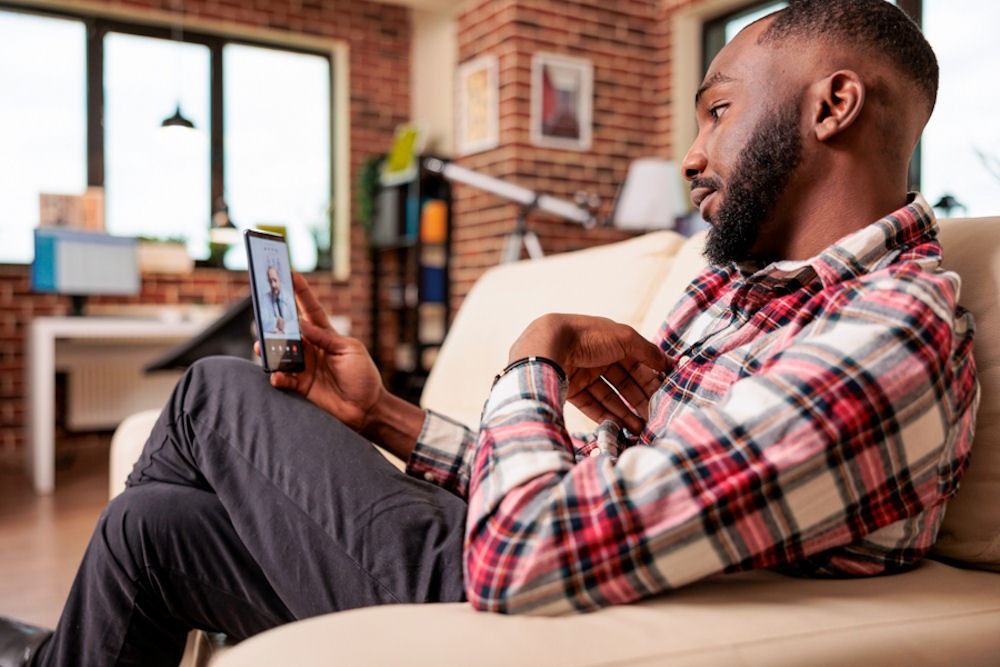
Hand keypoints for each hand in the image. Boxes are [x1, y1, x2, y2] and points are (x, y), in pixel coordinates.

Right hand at [264, 272, 385, 432]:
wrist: (366, 408)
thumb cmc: (363, 375)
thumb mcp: (349, 350)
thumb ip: (325, 338)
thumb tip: (301, 325)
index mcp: (326, 334)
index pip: (309, 308)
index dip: (300, 291)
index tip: (290, 273)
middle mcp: (311, 347)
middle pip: (287, 329)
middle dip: (274, 320)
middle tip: (263, 312)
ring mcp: (304, 366)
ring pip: (279, 352)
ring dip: (269, 349)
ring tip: (263, 346)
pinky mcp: (300, 385)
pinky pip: (283, 378)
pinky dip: (278, 376)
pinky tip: (278, 376)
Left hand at [508, 314, 669, 433]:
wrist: (548, 345)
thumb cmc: (589, 336)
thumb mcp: (625, 339)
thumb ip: (648, 351)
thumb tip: (670, 363)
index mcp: (612, 342)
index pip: (637, 363)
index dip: (651, 379)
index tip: (665, 396)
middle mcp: (598, 357)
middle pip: (624, 382)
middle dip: (640, 400)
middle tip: (654, 418)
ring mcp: (583, 374)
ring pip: (609, 397)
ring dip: (625, 412)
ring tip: (641, 429)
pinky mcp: (570, 389)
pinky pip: (592, 405)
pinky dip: (605, 416)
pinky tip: (620, 427)